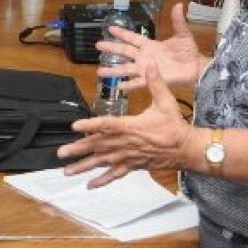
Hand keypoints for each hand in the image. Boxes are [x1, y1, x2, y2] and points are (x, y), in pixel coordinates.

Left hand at [58, 58, 195, 188]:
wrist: (186, 149)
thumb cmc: (174, 125)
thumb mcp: (166, 101)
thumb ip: (155, 82)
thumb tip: (150, 63)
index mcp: (131, 126)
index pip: (107, 125)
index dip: (90, 125)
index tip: (75, 126)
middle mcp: (126, 143)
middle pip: (98, 146)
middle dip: (78, 149)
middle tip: (61, 153)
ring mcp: (128, 156)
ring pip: (102, 162)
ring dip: (83, 166)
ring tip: (66, 171)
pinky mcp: (133, 165)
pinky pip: (115, 174)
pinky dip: (102, 180)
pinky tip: (89, 184)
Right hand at [96, 3, 205, 90]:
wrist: (196, 68)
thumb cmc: (189, 52)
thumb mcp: (183, 35)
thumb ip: (178, 21)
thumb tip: (179, 4)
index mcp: (150, 45)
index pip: (132, 38)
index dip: (122, 33)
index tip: (110, 29)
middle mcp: (144, 57)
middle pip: (124, 52)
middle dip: (111, 49)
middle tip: (97, 45)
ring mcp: (146, 69)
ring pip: (126, 69)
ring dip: (113, 70)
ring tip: (99, 72)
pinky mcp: (152, 80)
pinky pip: (137, 83)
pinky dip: (128, 85)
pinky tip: (117, 87)